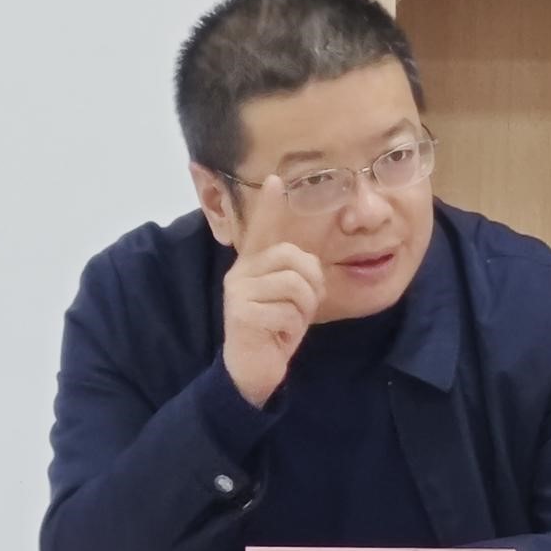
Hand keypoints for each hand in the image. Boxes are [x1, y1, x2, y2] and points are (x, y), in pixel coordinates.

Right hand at [222, 176, 325, 406]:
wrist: (252, 371)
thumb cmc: (274, 331)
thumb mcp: (288, 299)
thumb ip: (294, 276)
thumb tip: (311, 262)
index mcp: (253, 265)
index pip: (262, 230)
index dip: (270, 206)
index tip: (277, 179)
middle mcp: (241, 273)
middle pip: (294, 257)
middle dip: (311, 284)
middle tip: (302, 307)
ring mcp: (239, 292)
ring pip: (294, 284)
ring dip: (303, 309)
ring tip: (289, 323)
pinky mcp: (241, 314)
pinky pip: (287, 312)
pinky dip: (292, 329)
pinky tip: (279, 337)